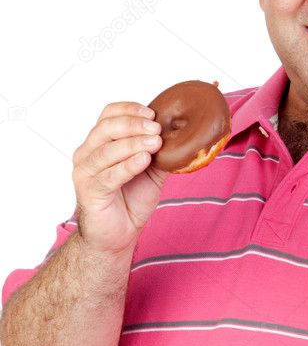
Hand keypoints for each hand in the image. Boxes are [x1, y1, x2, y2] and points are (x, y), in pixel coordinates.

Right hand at [72, 101, 169, 255]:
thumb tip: (183, 136)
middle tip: (157, 128)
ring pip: (107, 150)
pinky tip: (144, 160)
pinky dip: (128, 165)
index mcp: (99, 143)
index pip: (108, 115)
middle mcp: (87, 153)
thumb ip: (160, 153)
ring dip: (133, 143)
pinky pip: (109, 175)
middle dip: (134, 125)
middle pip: (106, 128)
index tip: (152, 112)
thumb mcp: (151, 172)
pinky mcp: (89, 191)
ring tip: (155, 143)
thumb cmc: (130, 201)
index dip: (129, 109)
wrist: (118, 235)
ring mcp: (85, 172)